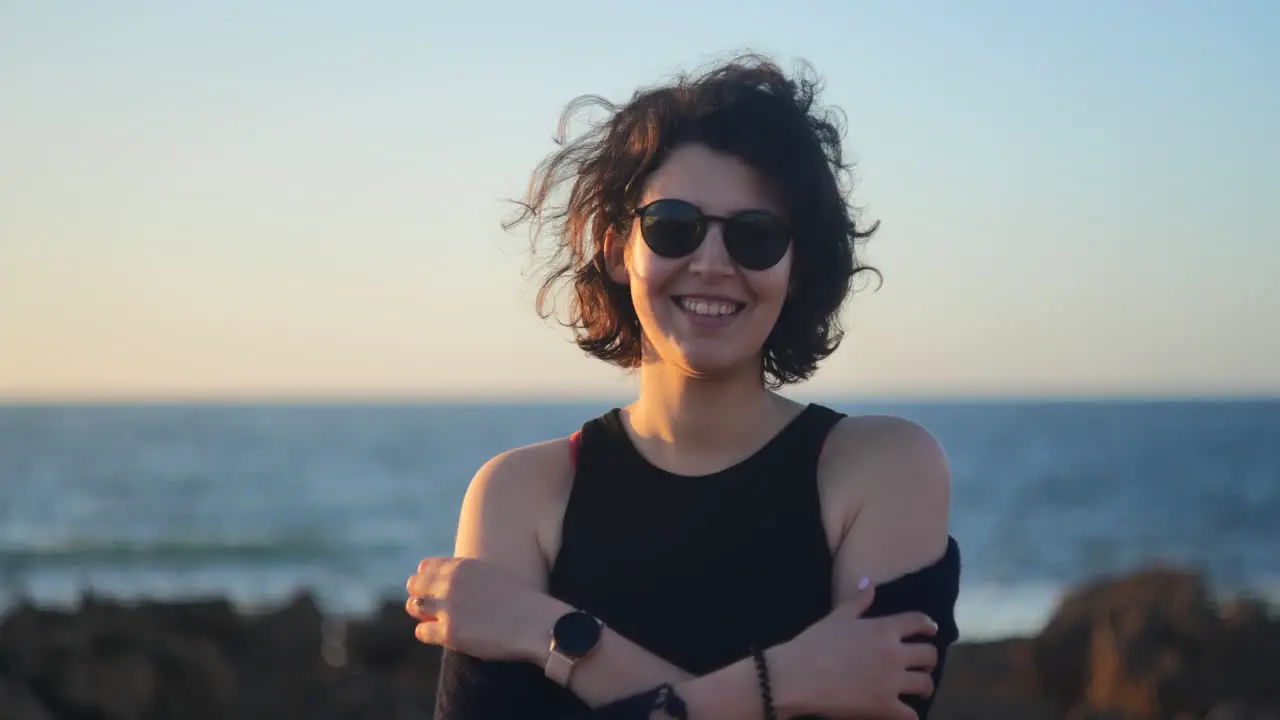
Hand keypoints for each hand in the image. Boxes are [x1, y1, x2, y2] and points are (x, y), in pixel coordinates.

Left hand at [404, 556, 563, 662]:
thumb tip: (455, 584)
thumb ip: (470, 575)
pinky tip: (441, 635)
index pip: (426, 567)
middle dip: (420, 595)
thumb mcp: (494, 574)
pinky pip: (422, 631)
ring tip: (434, 620)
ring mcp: (449, 608)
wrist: (536, 622)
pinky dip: (428, 633)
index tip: (432, 590)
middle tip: (430, 607)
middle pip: (415, 585)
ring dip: (422, 614)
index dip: (427, 580)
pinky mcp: (450, 632)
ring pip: (415, 606)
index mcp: (462, 566)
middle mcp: (452, 583)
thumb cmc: (522, 600)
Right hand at [770, 579, 937, 719]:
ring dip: (925, 686)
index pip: (918, 622)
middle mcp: (894, 654)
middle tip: (923, 665)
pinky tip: (905, 713)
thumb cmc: (813, 644)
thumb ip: (857, 601)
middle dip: (928, 659)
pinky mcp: (884, 707)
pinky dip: (911, 715)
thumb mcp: (836, 617)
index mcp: (883, 629)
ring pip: (926, 684)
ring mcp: (891, 682)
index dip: (928, 625)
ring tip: (919, 690)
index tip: (931, 630)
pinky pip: (911, 716)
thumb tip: (868, 581)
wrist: (797, 677)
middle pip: (929, 655)